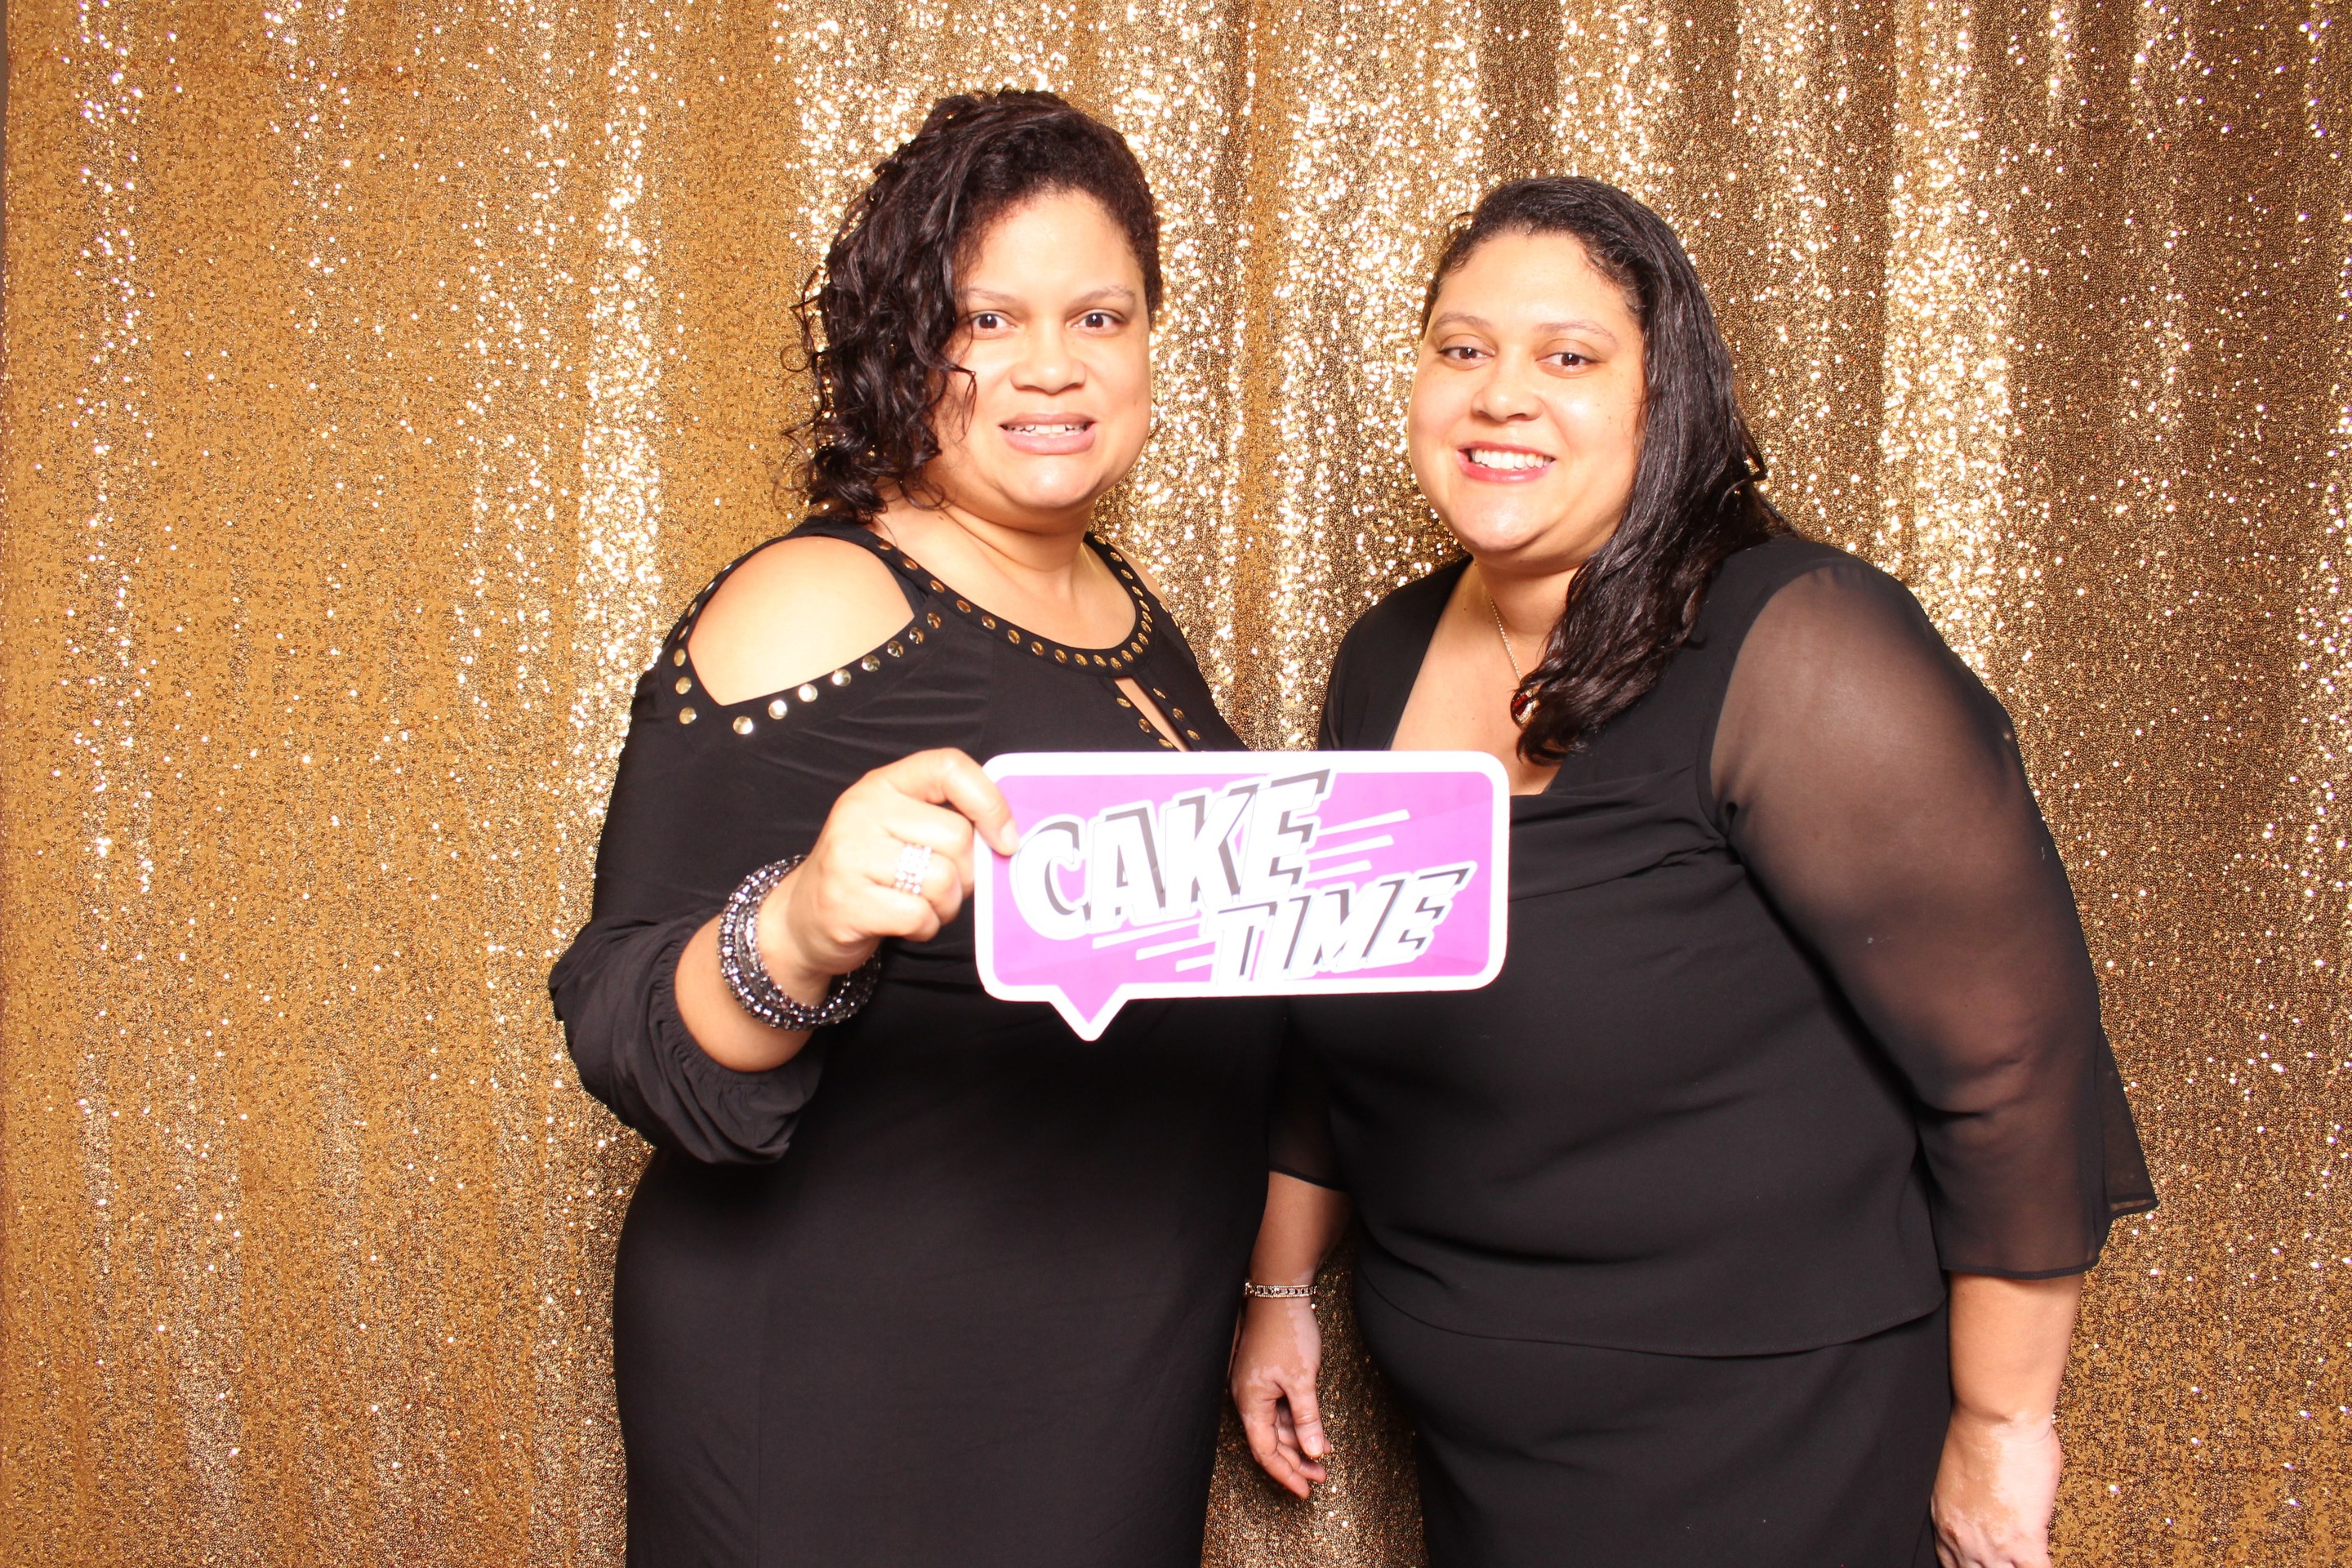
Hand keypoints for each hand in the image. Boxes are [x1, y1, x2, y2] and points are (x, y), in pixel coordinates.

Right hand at [759, 749, 1018, 995]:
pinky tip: (903, 923)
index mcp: (884, 783)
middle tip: (944, 886)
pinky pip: (919, 915)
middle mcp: (863, 809)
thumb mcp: (901, 829)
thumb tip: (1007, 838)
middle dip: (967, 874)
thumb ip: (946, 821)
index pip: (949, 766)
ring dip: (946, 905)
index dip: (990, 802)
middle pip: (958, 837)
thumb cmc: (870, 872)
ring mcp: (850, 853)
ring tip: (920, 904)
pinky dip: (924, 928)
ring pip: (943, 880)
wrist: (804, 918)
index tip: (1006, 839)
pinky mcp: (846, 899)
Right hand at [1231, 1296, 1329, 1497]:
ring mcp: (1257, 1388)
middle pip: (1270, 1442)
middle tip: (1321, 1478)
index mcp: (1250, 1402)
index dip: (1285, 1474)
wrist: (1280, 1293)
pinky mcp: (1266, 1378)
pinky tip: (1317, 1431)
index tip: (1305, 1491)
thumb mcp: (1302, 1379)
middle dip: (1296, 1462)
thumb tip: (1314, 1453)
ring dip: (1300, 1443)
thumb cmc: (1286, 1332)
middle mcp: (1249, 1399)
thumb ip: (1307, 1418)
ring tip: (1325, 1456)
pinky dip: (1298, 1422)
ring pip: (1277, 1427)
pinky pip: (1280, 1410)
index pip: (1265, 1451)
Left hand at [1932, 1408, 2061, 1567]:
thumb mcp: (1959, 1479)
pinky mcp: (2023, 1541)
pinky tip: (2047, 1562)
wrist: (1994, 1417)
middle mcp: (1963, 1538)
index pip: (1951, 1565)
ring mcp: (1992, 1544)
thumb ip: (1973, 1505)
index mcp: (1945, 1520)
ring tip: (2026, 1564)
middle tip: (2008, 1563)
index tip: (1985, 1565)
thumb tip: (1992, 1510)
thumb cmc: (1978, 1432)